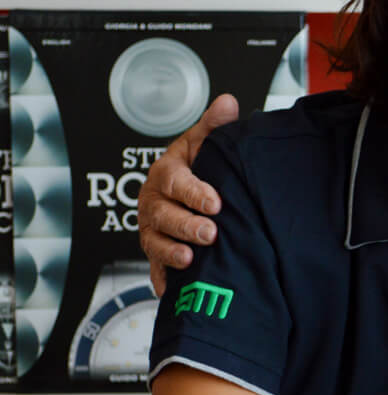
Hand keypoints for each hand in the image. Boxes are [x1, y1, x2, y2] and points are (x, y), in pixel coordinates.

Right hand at [138, 93, 237, 294]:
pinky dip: (163, 280)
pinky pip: (155, 270)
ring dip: (172, 253)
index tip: (216, 202)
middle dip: (186, 226)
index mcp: (166, 174)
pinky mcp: (156, 254)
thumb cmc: (196, 167)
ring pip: (155, 243)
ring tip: (190, 259)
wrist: (184, 189)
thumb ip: (215, 126)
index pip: (177, 182)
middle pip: (164, 216)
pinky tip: (173, 291)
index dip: (195, 193)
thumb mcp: (205, 143)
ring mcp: (152, 230)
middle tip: (210, 233)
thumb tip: (228, 103)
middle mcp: (154, 203)